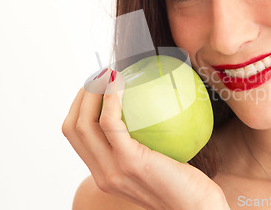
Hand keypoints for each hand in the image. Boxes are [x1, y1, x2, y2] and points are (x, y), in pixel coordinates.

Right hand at [62, 69, 229, 209]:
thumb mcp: (159, 165)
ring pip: (84, 123)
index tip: (95, 87)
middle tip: (100, 75)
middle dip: (81, 96)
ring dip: (91, 92)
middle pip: (73, 128)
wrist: (197, 209)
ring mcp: (113, 170)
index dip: (79, 108)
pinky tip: (121, 83)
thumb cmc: (187, 185)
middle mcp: (102, 174)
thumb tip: (150, 109)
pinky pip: (111, 123)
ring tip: (107, 74)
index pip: (77, 137)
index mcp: (105, 174)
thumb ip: (145, 145)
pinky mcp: (129, 162)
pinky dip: (111, 99)